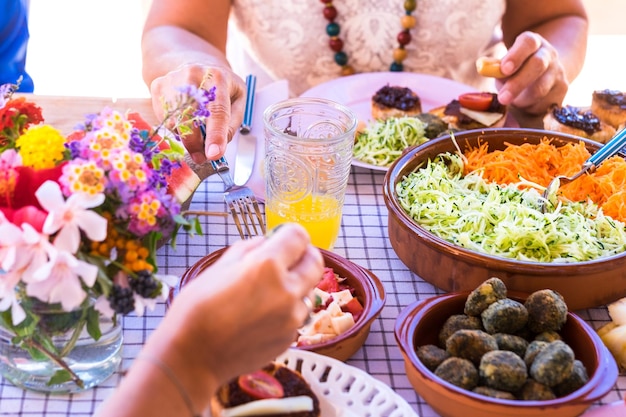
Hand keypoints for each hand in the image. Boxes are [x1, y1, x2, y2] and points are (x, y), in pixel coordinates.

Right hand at [149, 64, 246, 162]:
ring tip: (196, 128)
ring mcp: (173, 80)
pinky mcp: (158, 87)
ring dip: (186, 136)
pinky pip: (164, 119)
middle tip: (202, 156)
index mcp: (218, 78)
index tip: (213, 154)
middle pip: (190, 118)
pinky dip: (175, 127)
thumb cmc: (220, 85)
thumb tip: (217, 147)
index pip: (217, 111)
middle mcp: (193, 75)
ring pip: (175, 122)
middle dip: (196, 144)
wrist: (194, 60)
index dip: (215, 135)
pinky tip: (184, 117)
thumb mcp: (237, 99)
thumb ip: (232, 124)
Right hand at [154, 223, 323, 384]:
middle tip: (288, 258)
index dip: (291, 233)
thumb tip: (266, 242)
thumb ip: (249, 250)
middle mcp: (287, 290)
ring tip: (269, 292)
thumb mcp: (219, 267)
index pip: (299, 236)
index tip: (283, 238)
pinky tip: (262, 316)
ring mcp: (292, 317)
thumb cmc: (196, 309)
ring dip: (296, 285)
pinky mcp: (290, 338)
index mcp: (267, 266)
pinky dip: (287, 310)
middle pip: (315, 262)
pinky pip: (297, 315)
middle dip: (304, 256)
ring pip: (308, 291)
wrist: (193, 358)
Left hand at [495, 31, 568, 114]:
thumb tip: (484, 68)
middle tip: (502, 98)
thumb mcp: (506, 64)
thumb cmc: (518, 69)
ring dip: (521, 99)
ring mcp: (558, 72)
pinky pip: (544, 103)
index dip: (516, 55)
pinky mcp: (562, 90)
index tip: (503, 70)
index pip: (528, 43)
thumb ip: (496, 68)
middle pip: (537, 65)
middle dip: (518, 83)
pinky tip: (525, 104)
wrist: (547, 72)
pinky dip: (530, 108)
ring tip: (511, 101)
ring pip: (540, 89)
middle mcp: (549, 54)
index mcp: (533, 43)